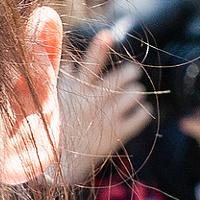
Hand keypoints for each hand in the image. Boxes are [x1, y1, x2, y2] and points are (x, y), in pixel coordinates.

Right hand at [57, 31, 152, 182]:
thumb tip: (67, 57)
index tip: (107, 35)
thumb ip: (63, 76)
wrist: (58, 164)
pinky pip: (142, 116)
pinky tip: (139, 111)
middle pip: (121, 77)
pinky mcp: (116, 134)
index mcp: (76, 92)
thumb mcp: (55, 100)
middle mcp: (92, 102)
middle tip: (131, 73)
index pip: (89, 66)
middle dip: (130, 72)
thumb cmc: (56, 126)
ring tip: (133, 94)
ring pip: (135, 94)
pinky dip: (144, 111)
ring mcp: (105, 118)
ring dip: (136, 91)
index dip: (99, 49)